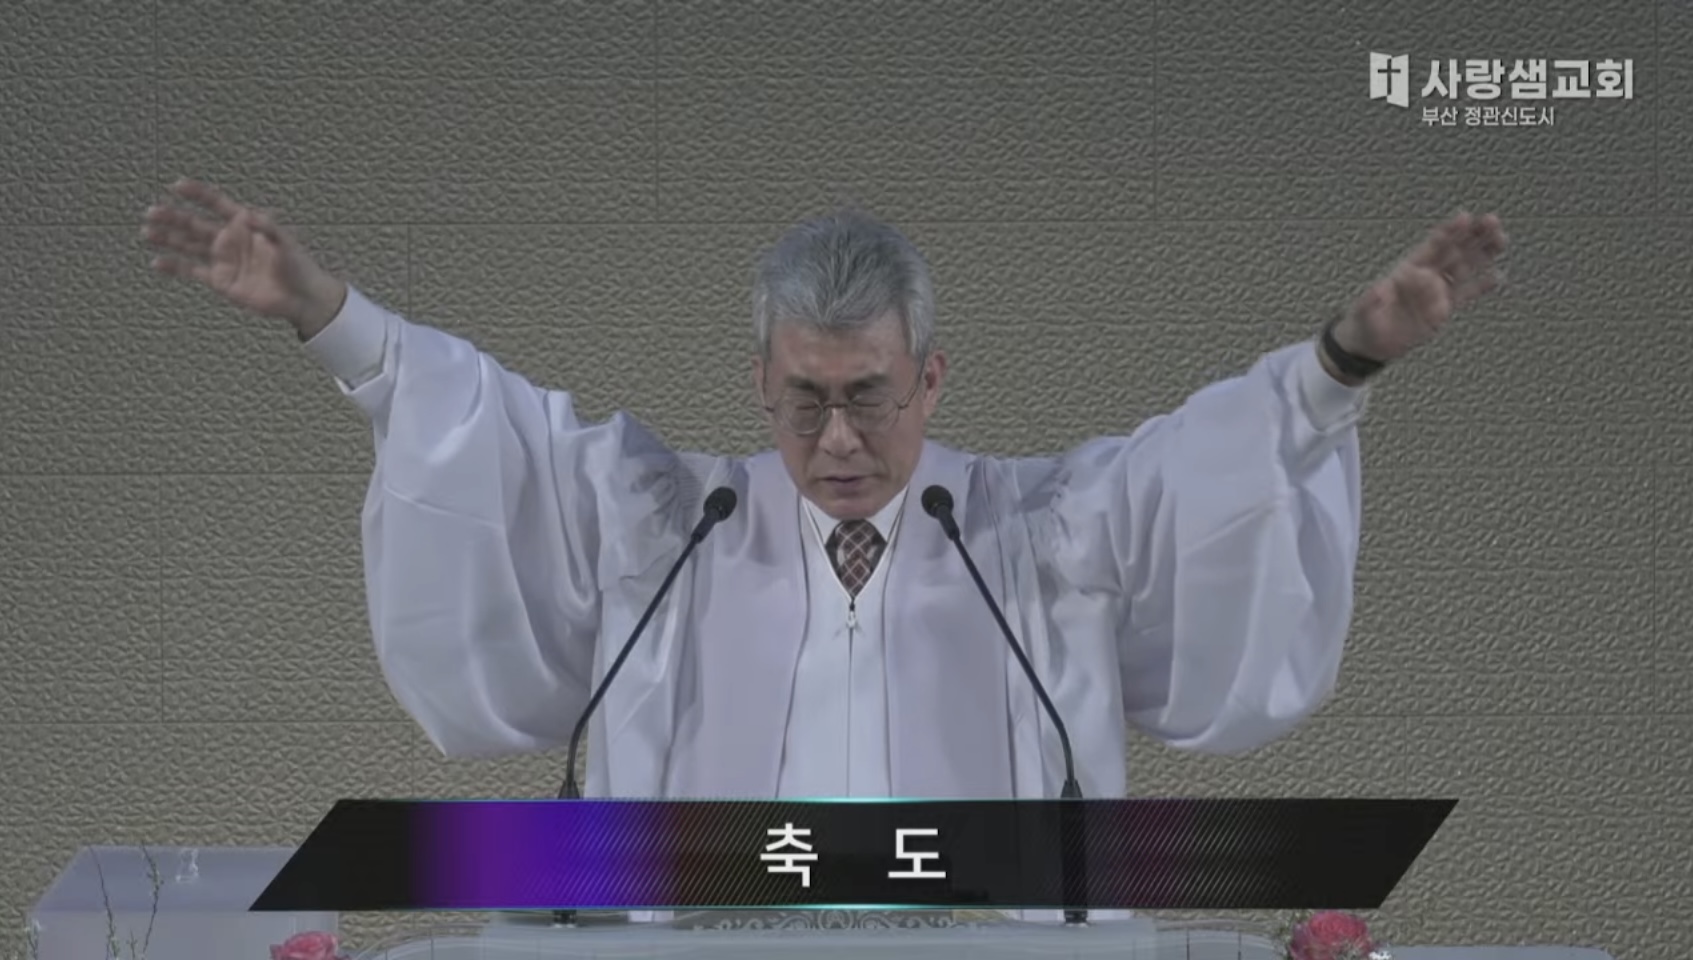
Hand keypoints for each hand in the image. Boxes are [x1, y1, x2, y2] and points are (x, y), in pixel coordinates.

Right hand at [142, 180, 346, 339]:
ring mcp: (223, 259)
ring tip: (147, 231)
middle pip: (194, 224)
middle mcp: (229, 239)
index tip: (176, 186)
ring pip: (188, 245)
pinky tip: (156, 262)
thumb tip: (249, 214)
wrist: (302, 298)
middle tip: (152, 212)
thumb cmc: (297, 266)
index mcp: (243, 223)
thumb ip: (268, 227)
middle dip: (173, 217)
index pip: (215, 203)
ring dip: (167, 238)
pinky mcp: (220, 281)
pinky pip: (192, 271)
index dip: (197, 193)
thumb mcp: (286, 242)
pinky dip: (174, 267)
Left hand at [1332, 210, 1507, 363]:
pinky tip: (1498, 276)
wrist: (1370, 344)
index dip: (1448, 232)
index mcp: (1407, 270)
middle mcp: (1425, 276)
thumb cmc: (1364, 322)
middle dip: (1473, 235)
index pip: (1432, 246)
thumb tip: (1379, 290)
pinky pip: (1465, 294)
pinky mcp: (1442, 309)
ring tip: (1501, 238)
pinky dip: (1482, 286)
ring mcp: (1435, 291)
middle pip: (1453, 250)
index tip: (1465, 218)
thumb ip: (1371, 300)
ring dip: (1483, 253)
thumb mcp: (1363, 311)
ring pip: (1464, 267)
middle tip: (1492, 221)